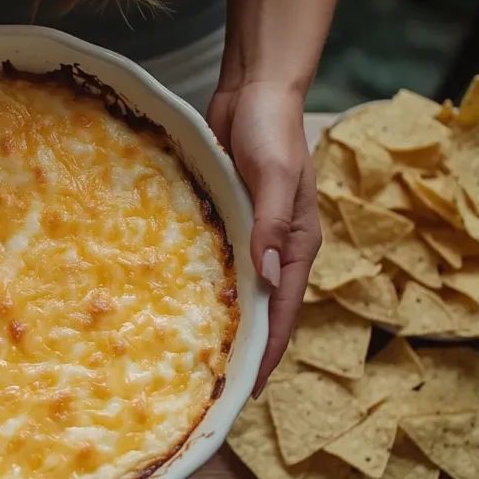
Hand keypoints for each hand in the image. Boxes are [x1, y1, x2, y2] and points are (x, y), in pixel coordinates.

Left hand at [207, 81, 321, 393]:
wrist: (254, 91)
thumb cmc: (271, 130)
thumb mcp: (274, 177)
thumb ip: (270, 225)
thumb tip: (269, 279)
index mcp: (298, 242)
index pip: (284, 310)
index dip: (268, 349)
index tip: (248, 387)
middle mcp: (276, 245)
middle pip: (264, 307)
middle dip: (246, 345)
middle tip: (216, 382)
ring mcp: (252, 233)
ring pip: (239, 287)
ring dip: (225, 318)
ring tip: (195, 354)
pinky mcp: (229, 218)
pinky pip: (219, 260)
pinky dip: (207, 284)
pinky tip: (180, 301)